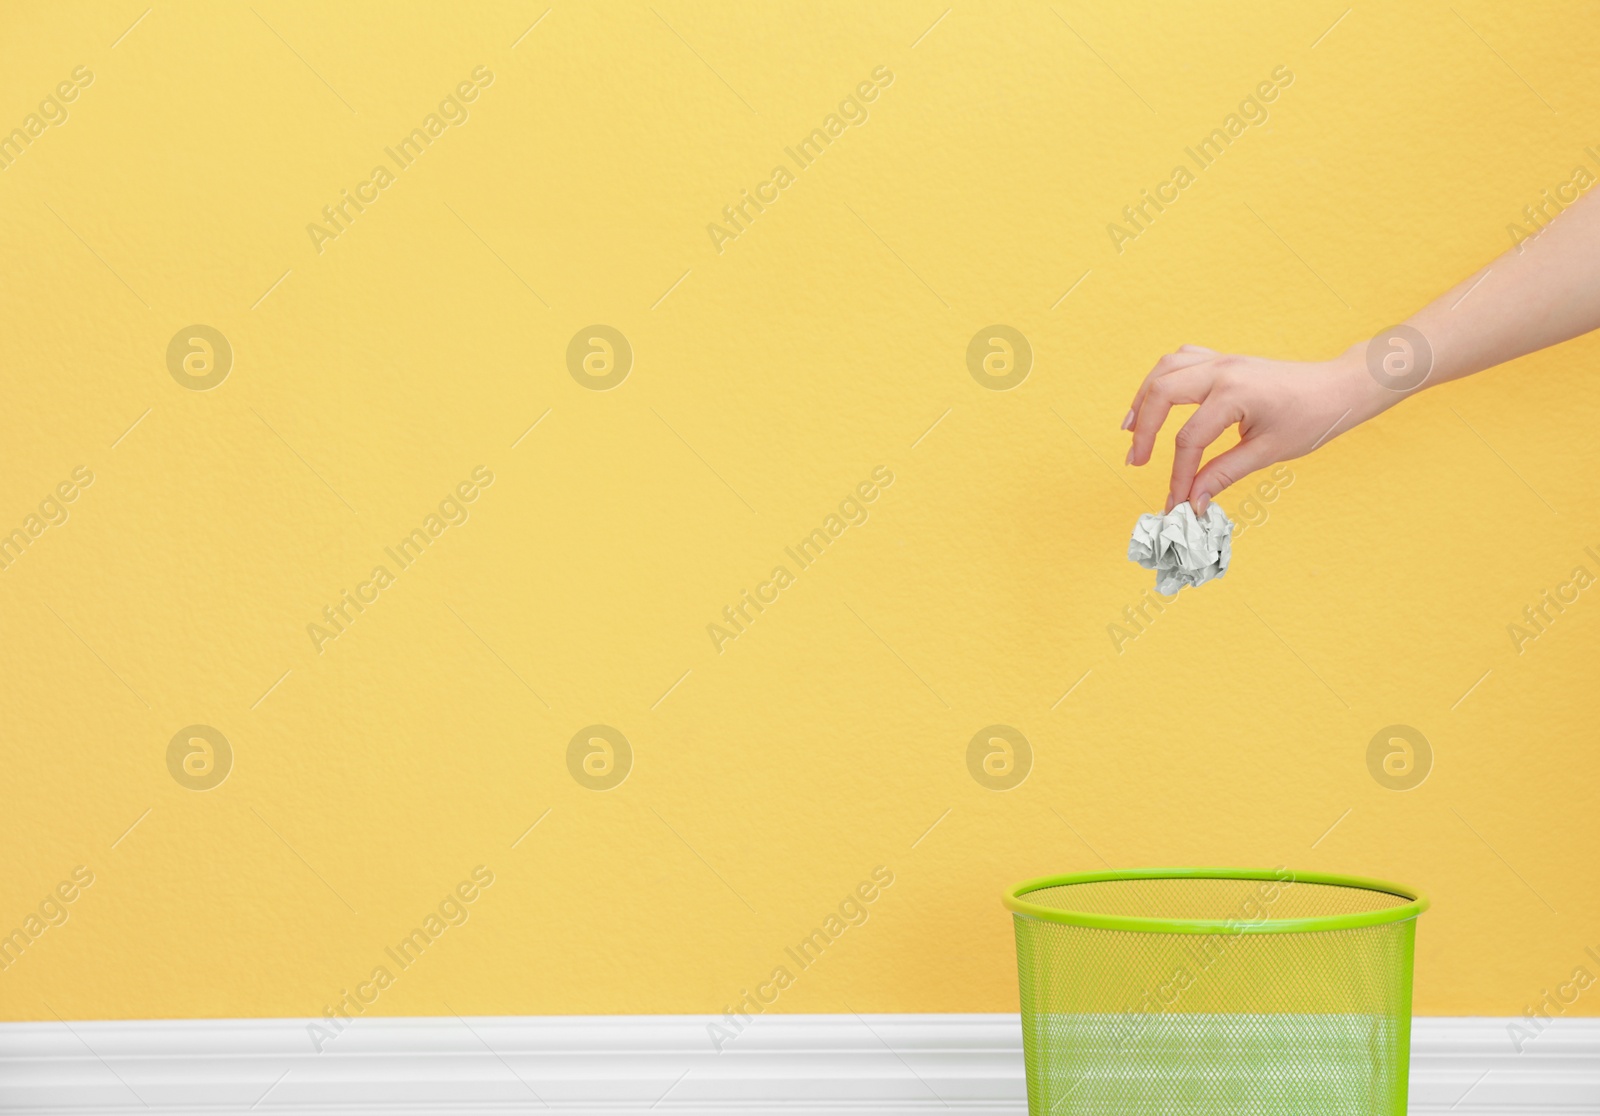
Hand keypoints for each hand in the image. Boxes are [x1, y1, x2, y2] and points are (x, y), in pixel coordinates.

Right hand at [1123, 344, 1387, 513]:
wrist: (1339, 388)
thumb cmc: (1312, 418)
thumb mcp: (1268, 452)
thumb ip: (1223, 474)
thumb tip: (1193, 501)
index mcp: (1234, 393)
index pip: (1189, 439)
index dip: (1178, 476)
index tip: (1175, 503)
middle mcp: (1222, 370)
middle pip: (1161, 394)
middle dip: (1142, 430)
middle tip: (1136, 461)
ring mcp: (1221, 360)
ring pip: (1165, 369)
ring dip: (1142, 398)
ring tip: (1130, 430)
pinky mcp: (1224, 360)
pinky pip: (1181, 360)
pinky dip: (1161, 379)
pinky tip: (1155, 400)